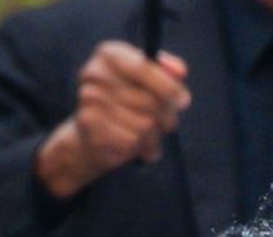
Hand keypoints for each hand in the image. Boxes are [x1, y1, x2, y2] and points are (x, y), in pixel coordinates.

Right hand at [35, 42, 191, 197]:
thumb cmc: (127, 102)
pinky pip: (131, 141)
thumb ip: (167, 72)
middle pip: (148, 100)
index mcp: (110, 54)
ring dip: (154, 136)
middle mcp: (95, 72)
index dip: (168, 87)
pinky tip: (134, 144)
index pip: (143, 68)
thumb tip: (179, 71)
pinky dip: (139, 147)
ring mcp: (89, 98)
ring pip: (143, 124)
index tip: (183, 101)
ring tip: (148, 136)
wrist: (93, 133)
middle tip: (166, 123)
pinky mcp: (89, 125)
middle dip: (166, 117)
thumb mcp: (148, 81)